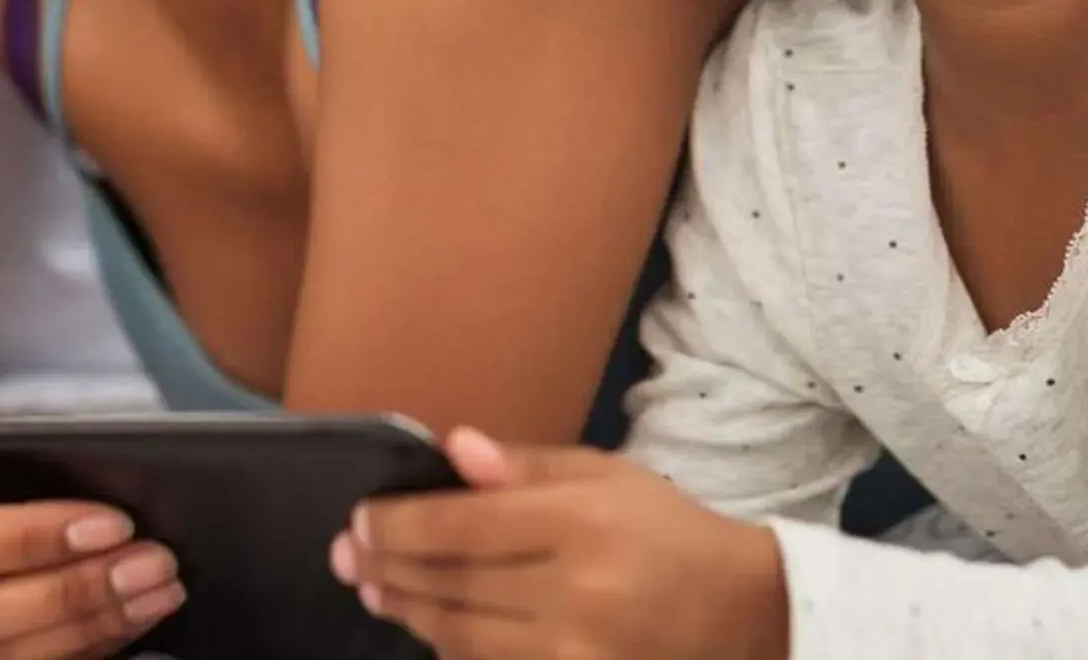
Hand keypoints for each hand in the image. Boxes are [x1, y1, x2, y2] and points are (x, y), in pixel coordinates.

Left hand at [338, 428, 788, 659]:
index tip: (358, 520)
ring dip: (410, 611)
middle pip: (452, 584)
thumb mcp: (604, 475)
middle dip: (388, 569)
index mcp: (578, 523)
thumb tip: (453, 448)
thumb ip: (525, 467)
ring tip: (374, 590)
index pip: (460, 527)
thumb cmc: (663, 529)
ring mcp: (574, 652)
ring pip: (462, 636)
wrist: (741, 611)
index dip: (397, 526)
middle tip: (346, 557)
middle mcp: (573, 592)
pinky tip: (430, 627)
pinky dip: (454, 647)